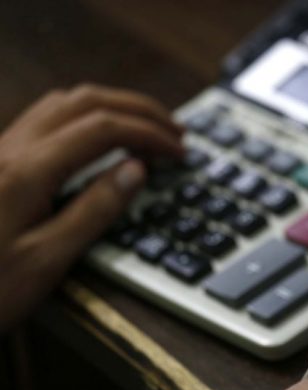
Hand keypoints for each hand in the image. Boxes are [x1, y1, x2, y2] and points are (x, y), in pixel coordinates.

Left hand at [0, 84, 182, 329]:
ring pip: (64, 103)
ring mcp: (0, 151)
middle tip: (173, 129)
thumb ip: (94, 212)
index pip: (103, 128)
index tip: (179, 150)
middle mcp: (11, 149)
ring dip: (112, 106)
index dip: (149, 133)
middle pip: (86, 101)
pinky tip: (99, 138)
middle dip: (137, 108)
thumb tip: (135, 171)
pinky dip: (86, 116)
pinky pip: (47, 118)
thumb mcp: (45, 261)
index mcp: (28, 172)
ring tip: (144, 127)